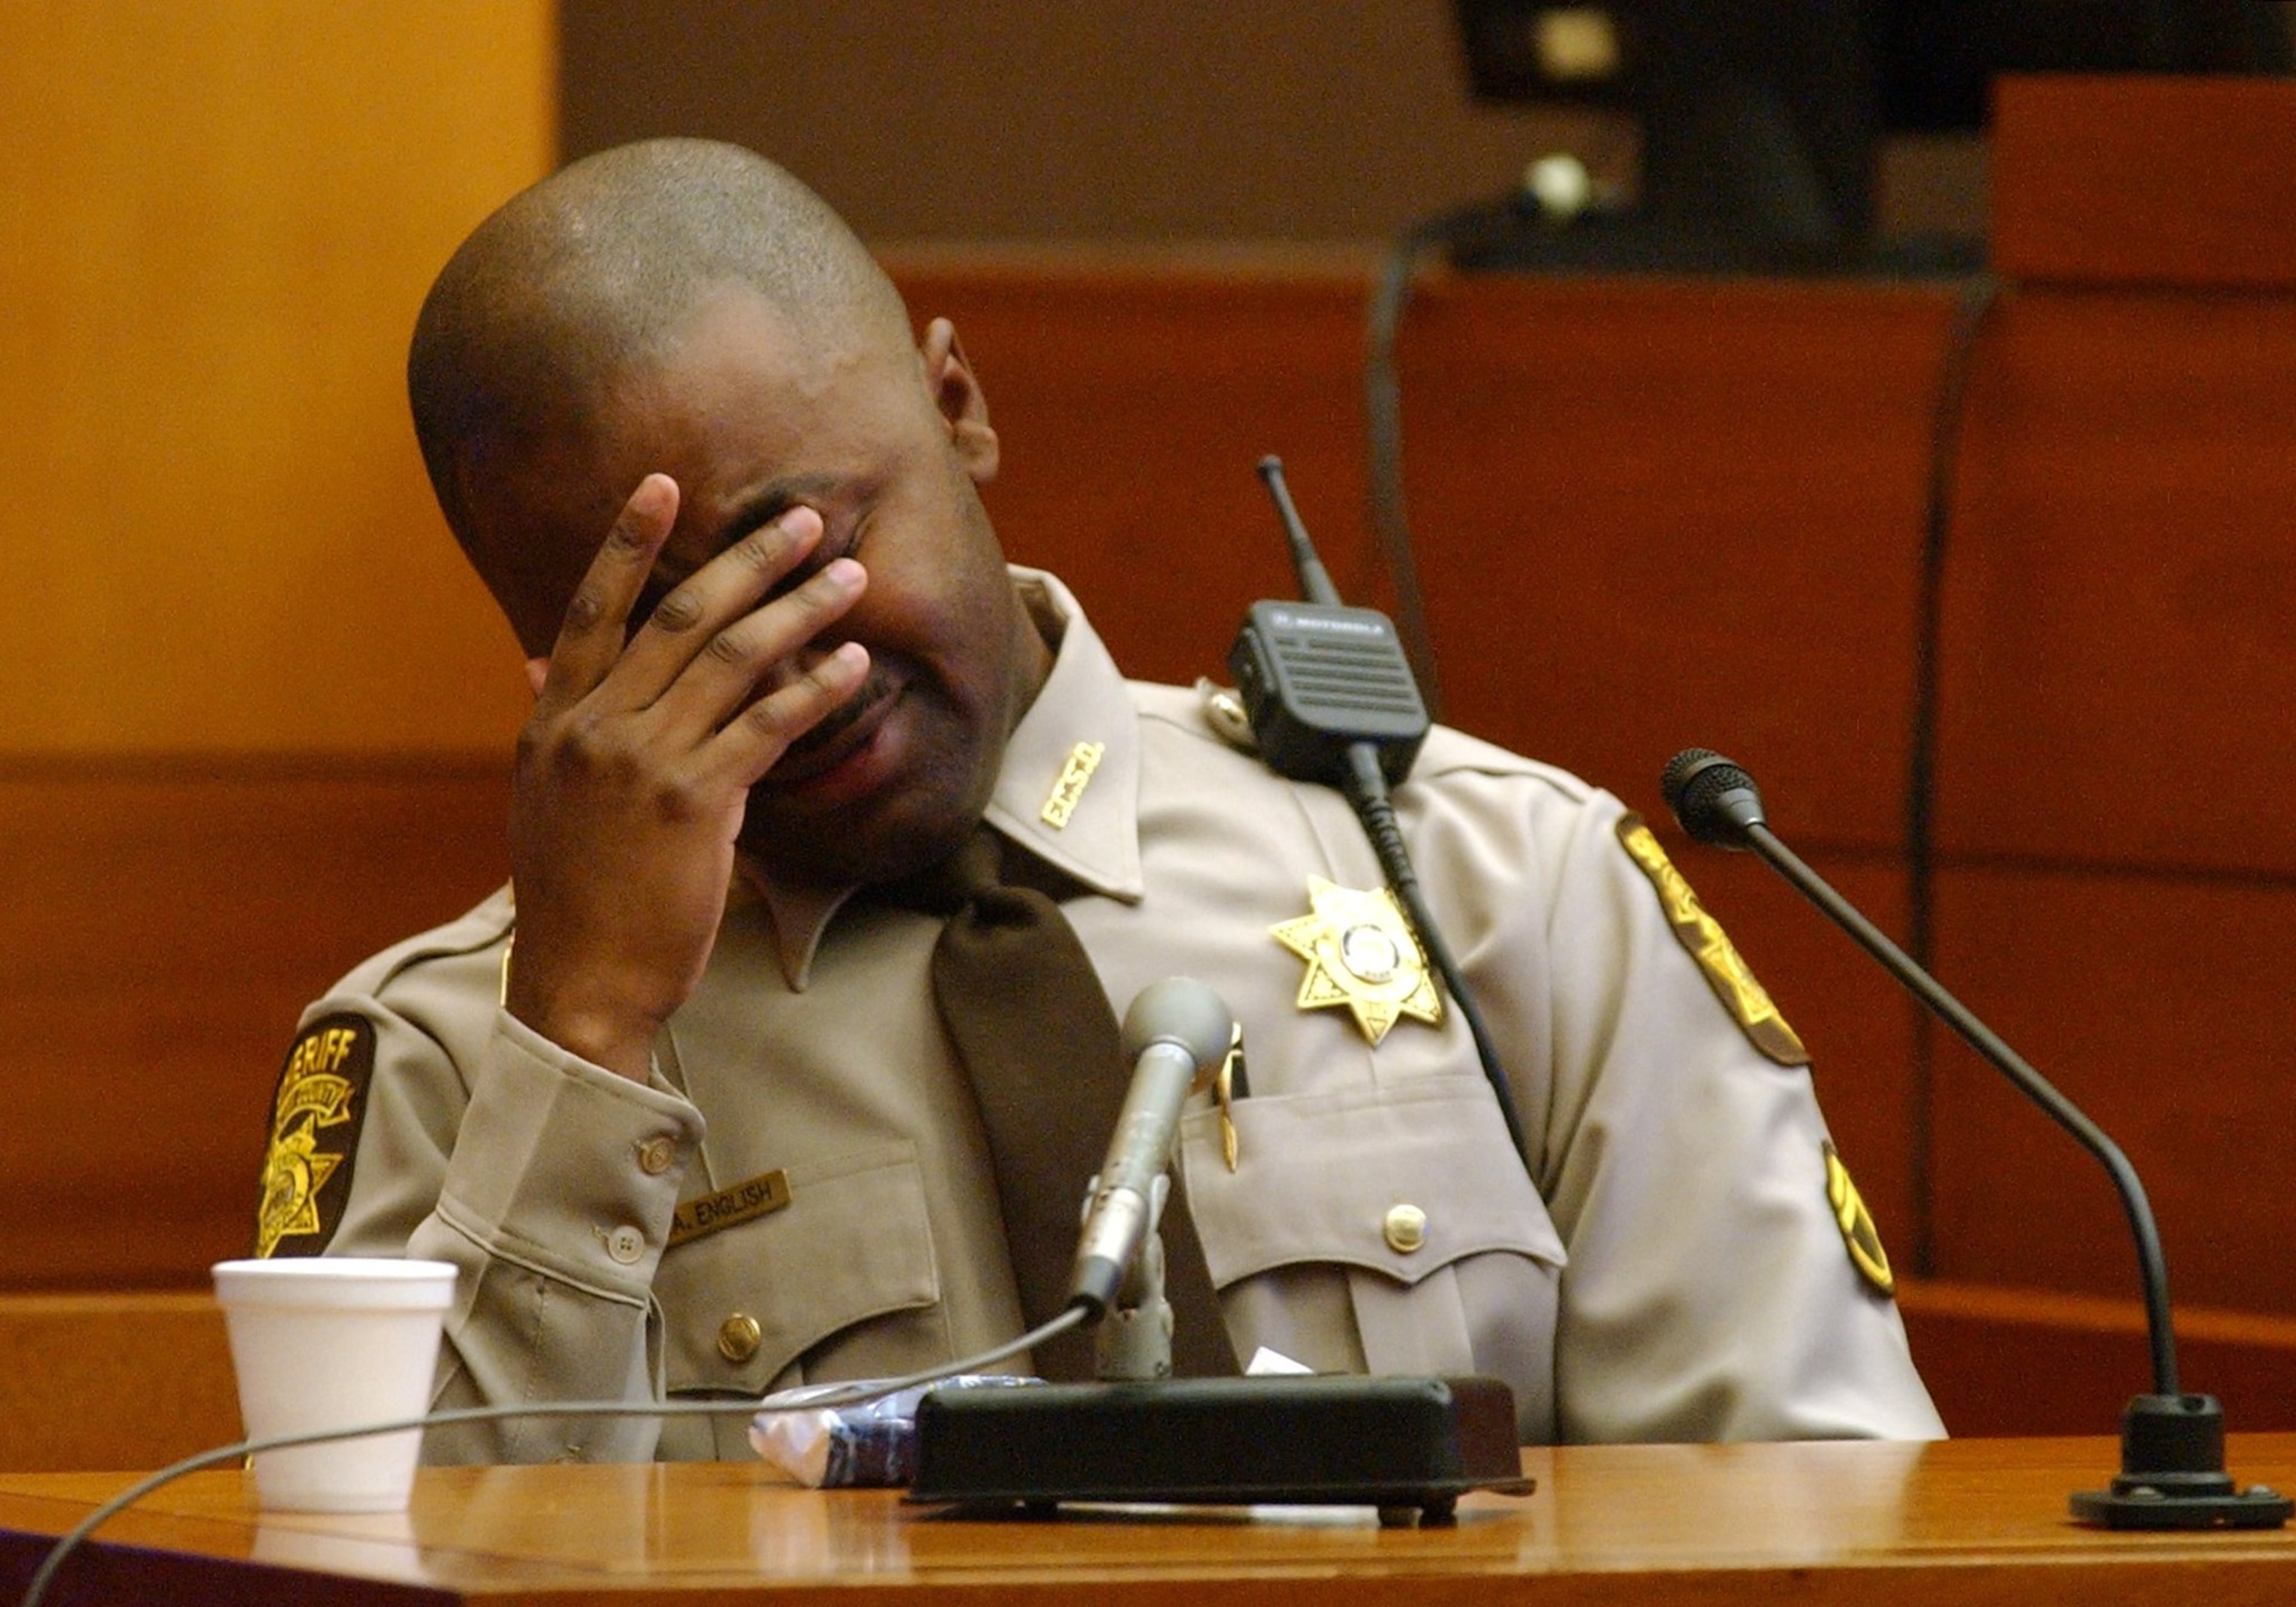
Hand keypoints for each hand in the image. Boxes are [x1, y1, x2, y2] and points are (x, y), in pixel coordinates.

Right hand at [504, 473, 868, 1078]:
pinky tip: (851, 663)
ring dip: (798, 609)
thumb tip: (540, 663)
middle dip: (749, 560)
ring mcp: (643, 761)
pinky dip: (813, 688)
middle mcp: (594, 728)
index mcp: (554, 722)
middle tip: (804, 519)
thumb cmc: (574, 898)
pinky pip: (767, 725)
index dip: (627, 542)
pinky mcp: (695, 802)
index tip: (661, 484)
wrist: (579, 983)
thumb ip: (554, 722)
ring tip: (849, 577)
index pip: (592, 608)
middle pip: (679, 618)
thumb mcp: (544, 799)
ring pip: (730, 659)